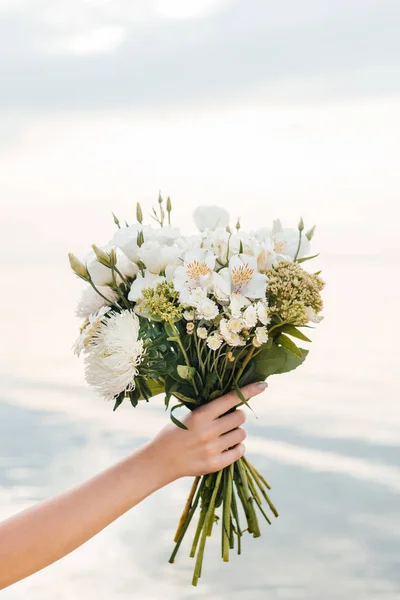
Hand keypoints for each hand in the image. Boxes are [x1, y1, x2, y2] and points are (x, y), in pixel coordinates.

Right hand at [148, 382, 267, 480]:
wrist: (160, 461)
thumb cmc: (174, 433)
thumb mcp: (188, 416)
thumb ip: (209, 411)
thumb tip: (235, 404)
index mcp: (200, 415)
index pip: (231, 399)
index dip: (249, 391)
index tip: (263, 385)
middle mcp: (208, 431)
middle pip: (240, 417)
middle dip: (237, 416)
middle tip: (228, 420)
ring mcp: (212, 449)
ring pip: (241, 434)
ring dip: (236, 432)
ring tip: (224, 435)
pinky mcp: (215, 464)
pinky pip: (239, 452)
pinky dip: (237, 448)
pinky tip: (229, 446)